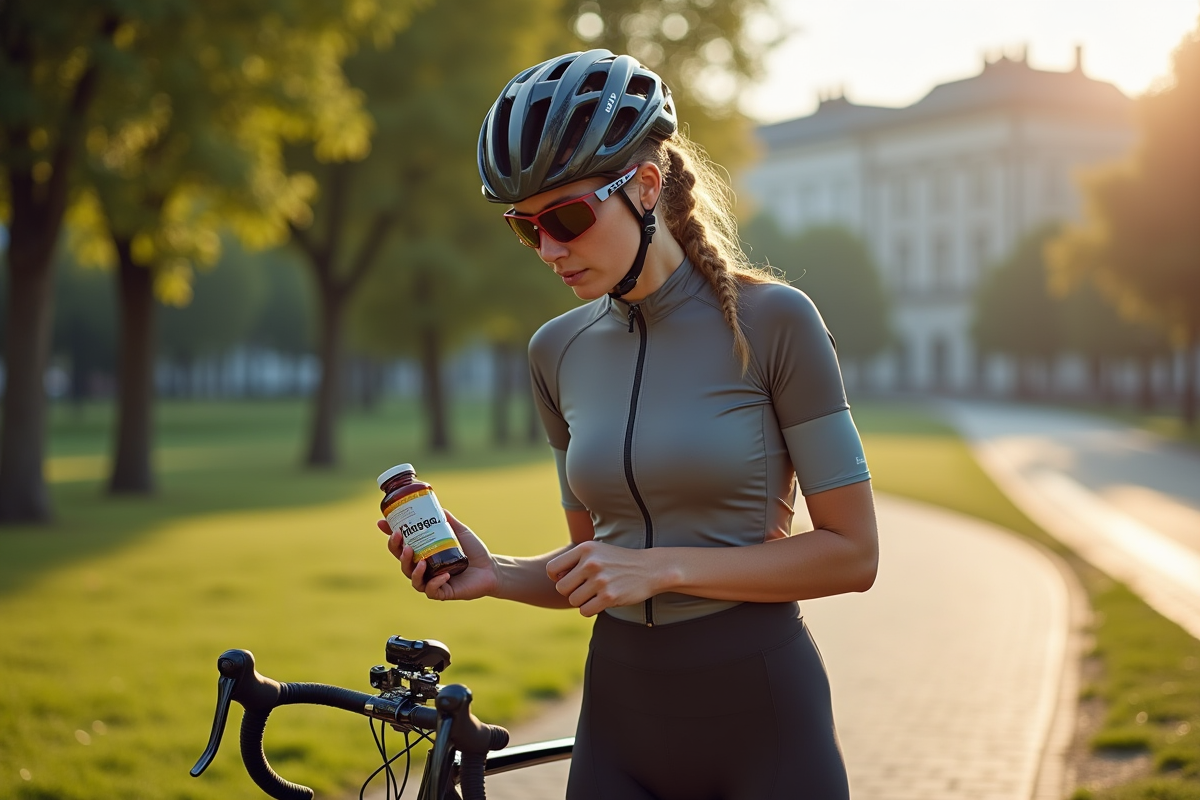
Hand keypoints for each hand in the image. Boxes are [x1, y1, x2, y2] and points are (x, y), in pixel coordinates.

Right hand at [377, 510, 497, 600]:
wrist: (491, 568)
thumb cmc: (474, 551)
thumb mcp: (459, 532)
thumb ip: (447, 521)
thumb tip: (437, 506)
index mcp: (424, 553)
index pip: (401, 545)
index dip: (390, 536)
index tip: (382, 523)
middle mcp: (424, 568)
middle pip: (402, 562)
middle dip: (397, 550)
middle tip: (402, 539)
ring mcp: (432, 581)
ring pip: (412, 578)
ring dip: (412, 568)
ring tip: (419, 559)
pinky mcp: (443, 592)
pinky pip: (431, 591)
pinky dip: (434, 583)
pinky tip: (443, 575)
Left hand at [545, 541, 661, 616]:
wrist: (650, 569)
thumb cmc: (619, 561)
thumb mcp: (598, 551)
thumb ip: (575, 560)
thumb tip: (553, 577)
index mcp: (585, 548)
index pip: (552, 568)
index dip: (556, 578)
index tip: (569, 579)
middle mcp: (591, 562)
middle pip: (561, 588)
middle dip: (570, 592)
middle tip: (584, 589)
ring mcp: (600, 580)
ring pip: (573, 600)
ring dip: (582, 601)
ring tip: (595, 594)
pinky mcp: (609, 596)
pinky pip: (585, 611)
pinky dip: (590, 609)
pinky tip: (601, 602)